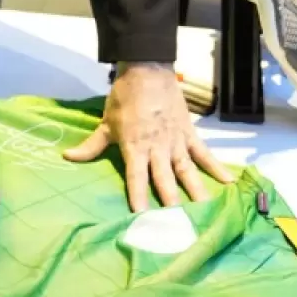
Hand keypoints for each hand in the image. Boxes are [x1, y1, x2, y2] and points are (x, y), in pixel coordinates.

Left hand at [65, 63, 233, 211]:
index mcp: (135, 147)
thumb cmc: (124, 98)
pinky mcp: (189, 133)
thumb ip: (91, 145)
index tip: (141, 217)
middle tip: (177, 224)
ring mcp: (176, 142)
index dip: (138, 197)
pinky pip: (204, 153)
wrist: (148, 71)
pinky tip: (228, 183)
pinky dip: (217, 167)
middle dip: (171, 202)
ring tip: (205, 211)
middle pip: (165, 179)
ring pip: (187, 171)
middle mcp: (157, 148)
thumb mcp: (105, 123)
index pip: (136, 178)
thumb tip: (68, 157)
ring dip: (196, 191)